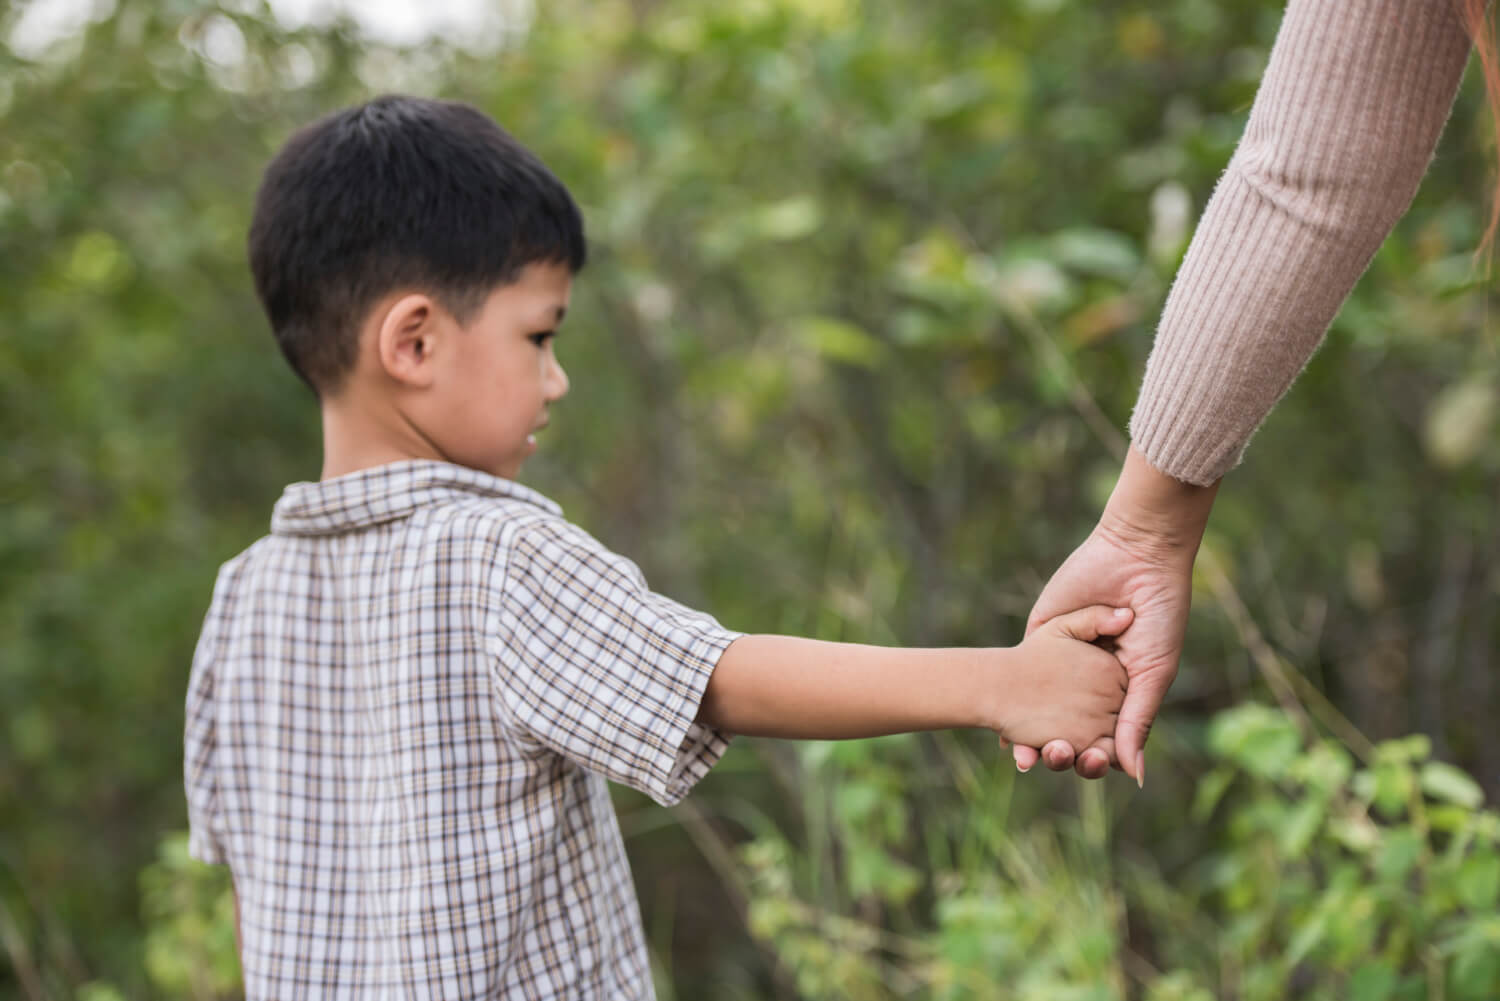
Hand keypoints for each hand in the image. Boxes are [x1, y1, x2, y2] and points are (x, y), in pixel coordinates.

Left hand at [1010, 447, 1218, 782]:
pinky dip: (1009, 696)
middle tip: (1052, 760)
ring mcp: (1062, 659)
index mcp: (1120, 692)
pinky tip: (1000, 720)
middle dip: (1057, 749)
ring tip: (1023, 754)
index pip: (1100, 737)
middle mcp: (1088, 681)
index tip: (1085, 768)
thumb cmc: (1159, 615)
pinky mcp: (1040, 634)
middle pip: (1066, 727)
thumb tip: (1132, 776)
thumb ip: (1137, 721)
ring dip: (1028, 733)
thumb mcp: (1152, 672)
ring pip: (1038, 707)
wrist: (1137, 556)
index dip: (1091, 757)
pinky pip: (1020, 670)